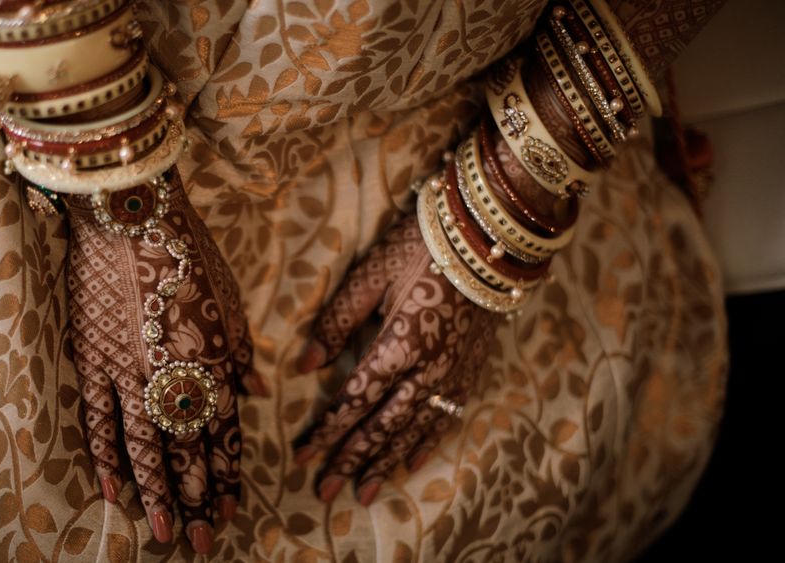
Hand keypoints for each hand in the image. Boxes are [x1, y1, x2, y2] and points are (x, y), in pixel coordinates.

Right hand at [66, 171, 266, 553]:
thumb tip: (255, 395)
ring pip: (145, 449)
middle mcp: (176, 378)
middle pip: (189, 453)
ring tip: (163, 535)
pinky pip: (98, 423)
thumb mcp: (230, 302)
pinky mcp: (93, 363)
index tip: (232, 509)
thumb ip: (242, 355)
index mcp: (215, 363)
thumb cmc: (188, 254)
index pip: (224, 434)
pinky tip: (112, 494)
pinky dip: (105, 460)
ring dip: (156, 496)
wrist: (131, 218)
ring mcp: (131, 376)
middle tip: (203, 543)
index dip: (227, 474)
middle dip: (198, 502)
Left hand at [293, 212, 499, 505]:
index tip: (302, 456)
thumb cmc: (422, 245)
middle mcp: (429, 370)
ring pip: (414, 430)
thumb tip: (304, 365)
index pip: (355, 399)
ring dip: (386, 464)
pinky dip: (426, 443)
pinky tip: (410, 463)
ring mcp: (454, 374)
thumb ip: (337, 321)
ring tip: (364, 493)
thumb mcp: (371, 275)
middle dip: (351, 460)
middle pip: (382, 426)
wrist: (491, 237)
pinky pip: (447, 418)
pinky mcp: (472, 370)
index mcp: (400, 344)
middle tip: (324, 491)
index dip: (327, 430)